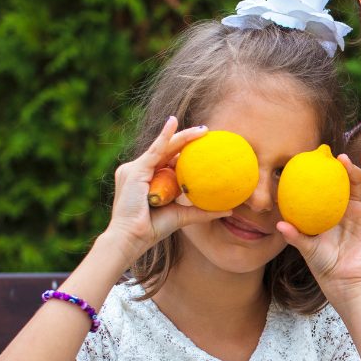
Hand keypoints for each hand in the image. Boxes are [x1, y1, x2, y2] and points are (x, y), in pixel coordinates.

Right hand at [104, 118, 227, 256]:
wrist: (131, 238)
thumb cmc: (152, 229)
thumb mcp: (182, 216)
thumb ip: (202, 211)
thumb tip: (229, 209)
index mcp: (147, 179)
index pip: (168, 160)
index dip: (186, 151)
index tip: (204, 144)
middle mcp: (139, 171)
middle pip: (167, 150)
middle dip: (187, 139)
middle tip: (207, 132)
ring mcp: (135, 169)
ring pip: (164, 148)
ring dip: (183, 137)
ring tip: (203, 130)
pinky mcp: (135, 170)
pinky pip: (154, 150)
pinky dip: (165, 136)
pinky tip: (173, 123)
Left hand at [277, 151, 360, 306]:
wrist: (342, 281)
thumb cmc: (323, 264)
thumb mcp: (307, 248)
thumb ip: (295, 235)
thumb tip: (279, 224)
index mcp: (336, 210)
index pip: (335, 185)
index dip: (331, 172)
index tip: (323, 158)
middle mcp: (354, 209)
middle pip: (355, 181)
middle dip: (349, 168)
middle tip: (340, 157)